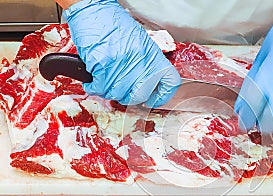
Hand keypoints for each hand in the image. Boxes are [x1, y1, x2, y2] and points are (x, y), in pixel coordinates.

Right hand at [63, 0, 180, 106]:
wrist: (94, 8)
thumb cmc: (114, 23)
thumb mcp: (140, 42)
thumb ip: (145, 63)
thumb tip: (145, 84)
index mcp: (152, 54)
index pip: (169, 82)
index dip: (162, 96)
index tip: (153, 100)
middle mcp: (140, 60)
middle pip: (141, 94)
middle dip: (130, 98)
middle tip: (123, 92)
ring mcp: (122, 63)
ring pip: (118, 94)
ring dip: (109, 92)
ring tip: (105, 83)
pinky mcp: (103, 64)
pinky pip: (100, 87)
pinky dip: (94, 87)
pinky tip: (93, 81)